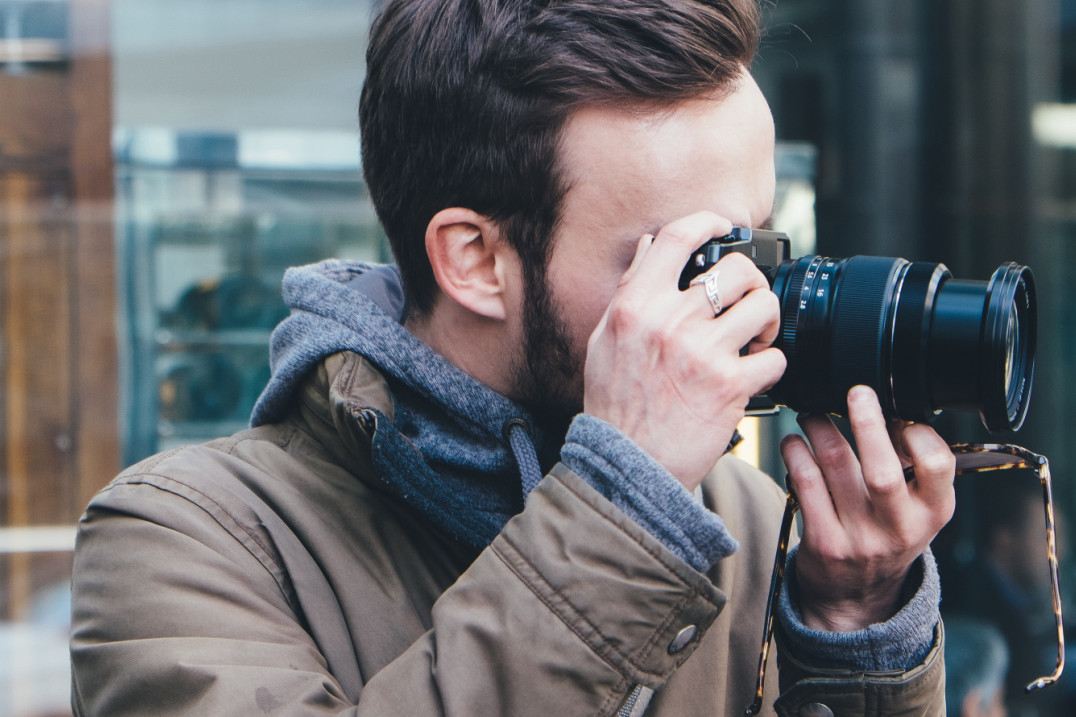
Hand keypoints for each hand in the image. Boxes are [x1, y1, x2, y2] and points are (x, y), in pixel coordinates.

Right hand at [583, 212, 785, 490]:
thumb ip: (630, 290)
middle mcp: (670, 322)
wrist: (626, 466)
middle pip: (737, 270)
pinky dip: (771, 367)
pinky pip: (774, 358)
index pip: (678, 238)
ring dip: (767, 322)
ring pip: (764, 308)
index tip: (724, 227)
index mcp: (636, 305)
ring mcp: (703, 353)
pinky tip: (753, 375)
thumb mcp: (604, 340)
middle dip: (751, 283)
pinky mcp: (730, 386)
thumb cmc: (614, 405)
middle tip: (746, 302)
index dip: (709, 222)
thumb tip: (648, 248)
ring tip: (755, 338)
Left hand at [780, 385, 955, 631]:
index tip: (897, 413)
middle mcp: (899, 527)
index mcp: (933, 512)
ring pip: (835, 466)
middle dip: (867, 423)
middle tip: (857, 392)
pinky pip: (805, 484)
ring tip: (812, 414)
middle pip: (882, 469)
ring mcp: (859, 537)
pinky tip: (794, 443)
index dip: (917, 432)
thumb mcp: (917, 509)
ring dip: (820, 429)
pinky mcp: (823, 541)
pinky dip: (796, 453)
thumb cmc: (887, 534)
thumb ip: (913, 468)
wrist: (856, 596)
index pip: (938, 464)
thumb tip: (889, 407)